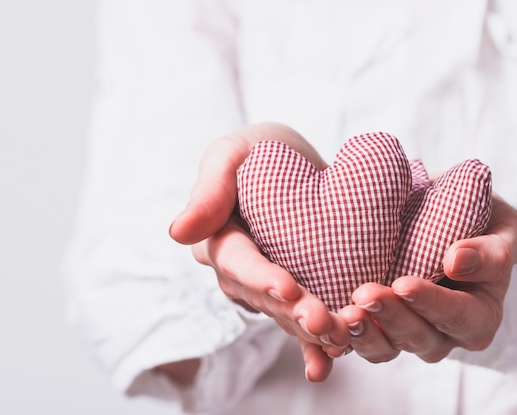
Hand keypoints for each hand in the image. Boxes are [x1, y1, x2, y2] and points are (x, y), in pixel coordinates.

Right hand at [169, 123, 348, 381]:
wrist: (295, 163)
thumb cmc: (259, 152)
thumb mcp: (231, 154)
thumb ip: (208, 189)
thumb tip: (178, 232)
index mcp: (218, 239)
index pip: (236, 261)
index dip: (259, 276)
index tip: (287, 287)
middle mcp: (237, 272)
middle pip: (261, 297)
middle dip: (290, 311)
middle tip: (321, 321)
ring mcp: (264, 287)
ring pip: (283, 315)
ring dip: (308, 331)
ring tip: (338, 339)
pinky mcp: (293, 293)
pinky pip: (300, 322)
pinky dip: (313, 346)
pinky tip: (327, 366)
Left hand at [347, 193, 516, 362]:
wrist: (438, 213)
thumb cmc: (479, 219)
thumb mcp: (502, 228)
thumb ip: (492, 250)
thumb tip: (456, 262)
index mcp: (479, 316)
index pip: (460, 317)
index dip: (433, 305)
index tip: (405, 285)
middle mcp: (443, 334)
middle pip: (418, 338)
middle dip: (390, 318)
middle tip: (365, 295)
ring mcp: (407, 333)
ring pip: (385, 347)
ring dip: (363, 333)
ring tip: (344, 313)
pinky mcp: (376, 327)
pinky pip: (359, 341)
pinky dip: (342, 335)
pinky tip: (327, 321)